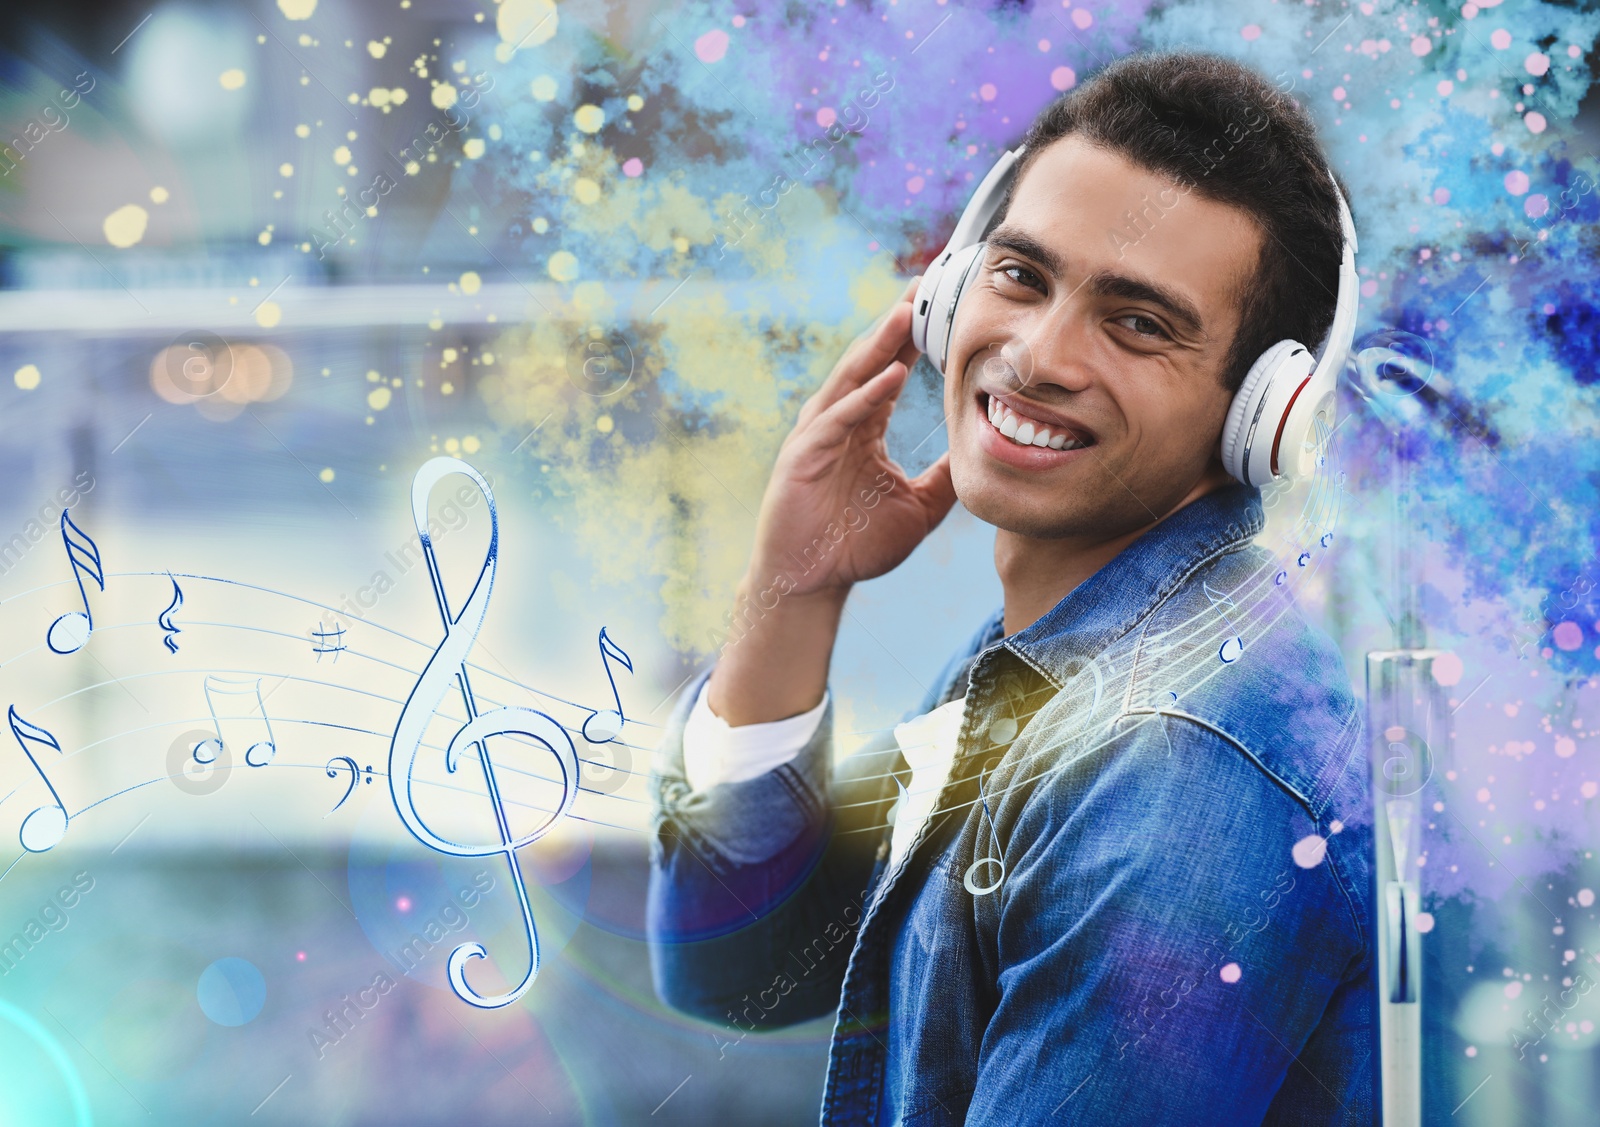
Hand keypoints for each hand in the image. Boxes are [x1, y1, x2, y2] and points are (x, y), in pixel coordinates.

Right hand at [745, 280, 957, 599]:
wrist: (811, 584)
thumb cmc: (855, 547)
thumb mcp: (919, 508)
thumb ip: (945, 479)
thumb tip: (982, 455)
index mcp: (862, 429)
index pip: (890, 371)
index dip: (912, 338)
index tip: (938, 304)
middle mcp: (838, 423)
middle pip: (870, 362)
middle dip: (895, 324)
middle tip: (923, 285)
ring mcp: (817, 437)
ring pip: (851, 381)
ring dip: (879, 347)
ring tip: (906, 314)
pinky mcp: (803, 458)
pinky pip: (838, 420)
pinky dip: (864, 397)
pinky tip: (890, 376)